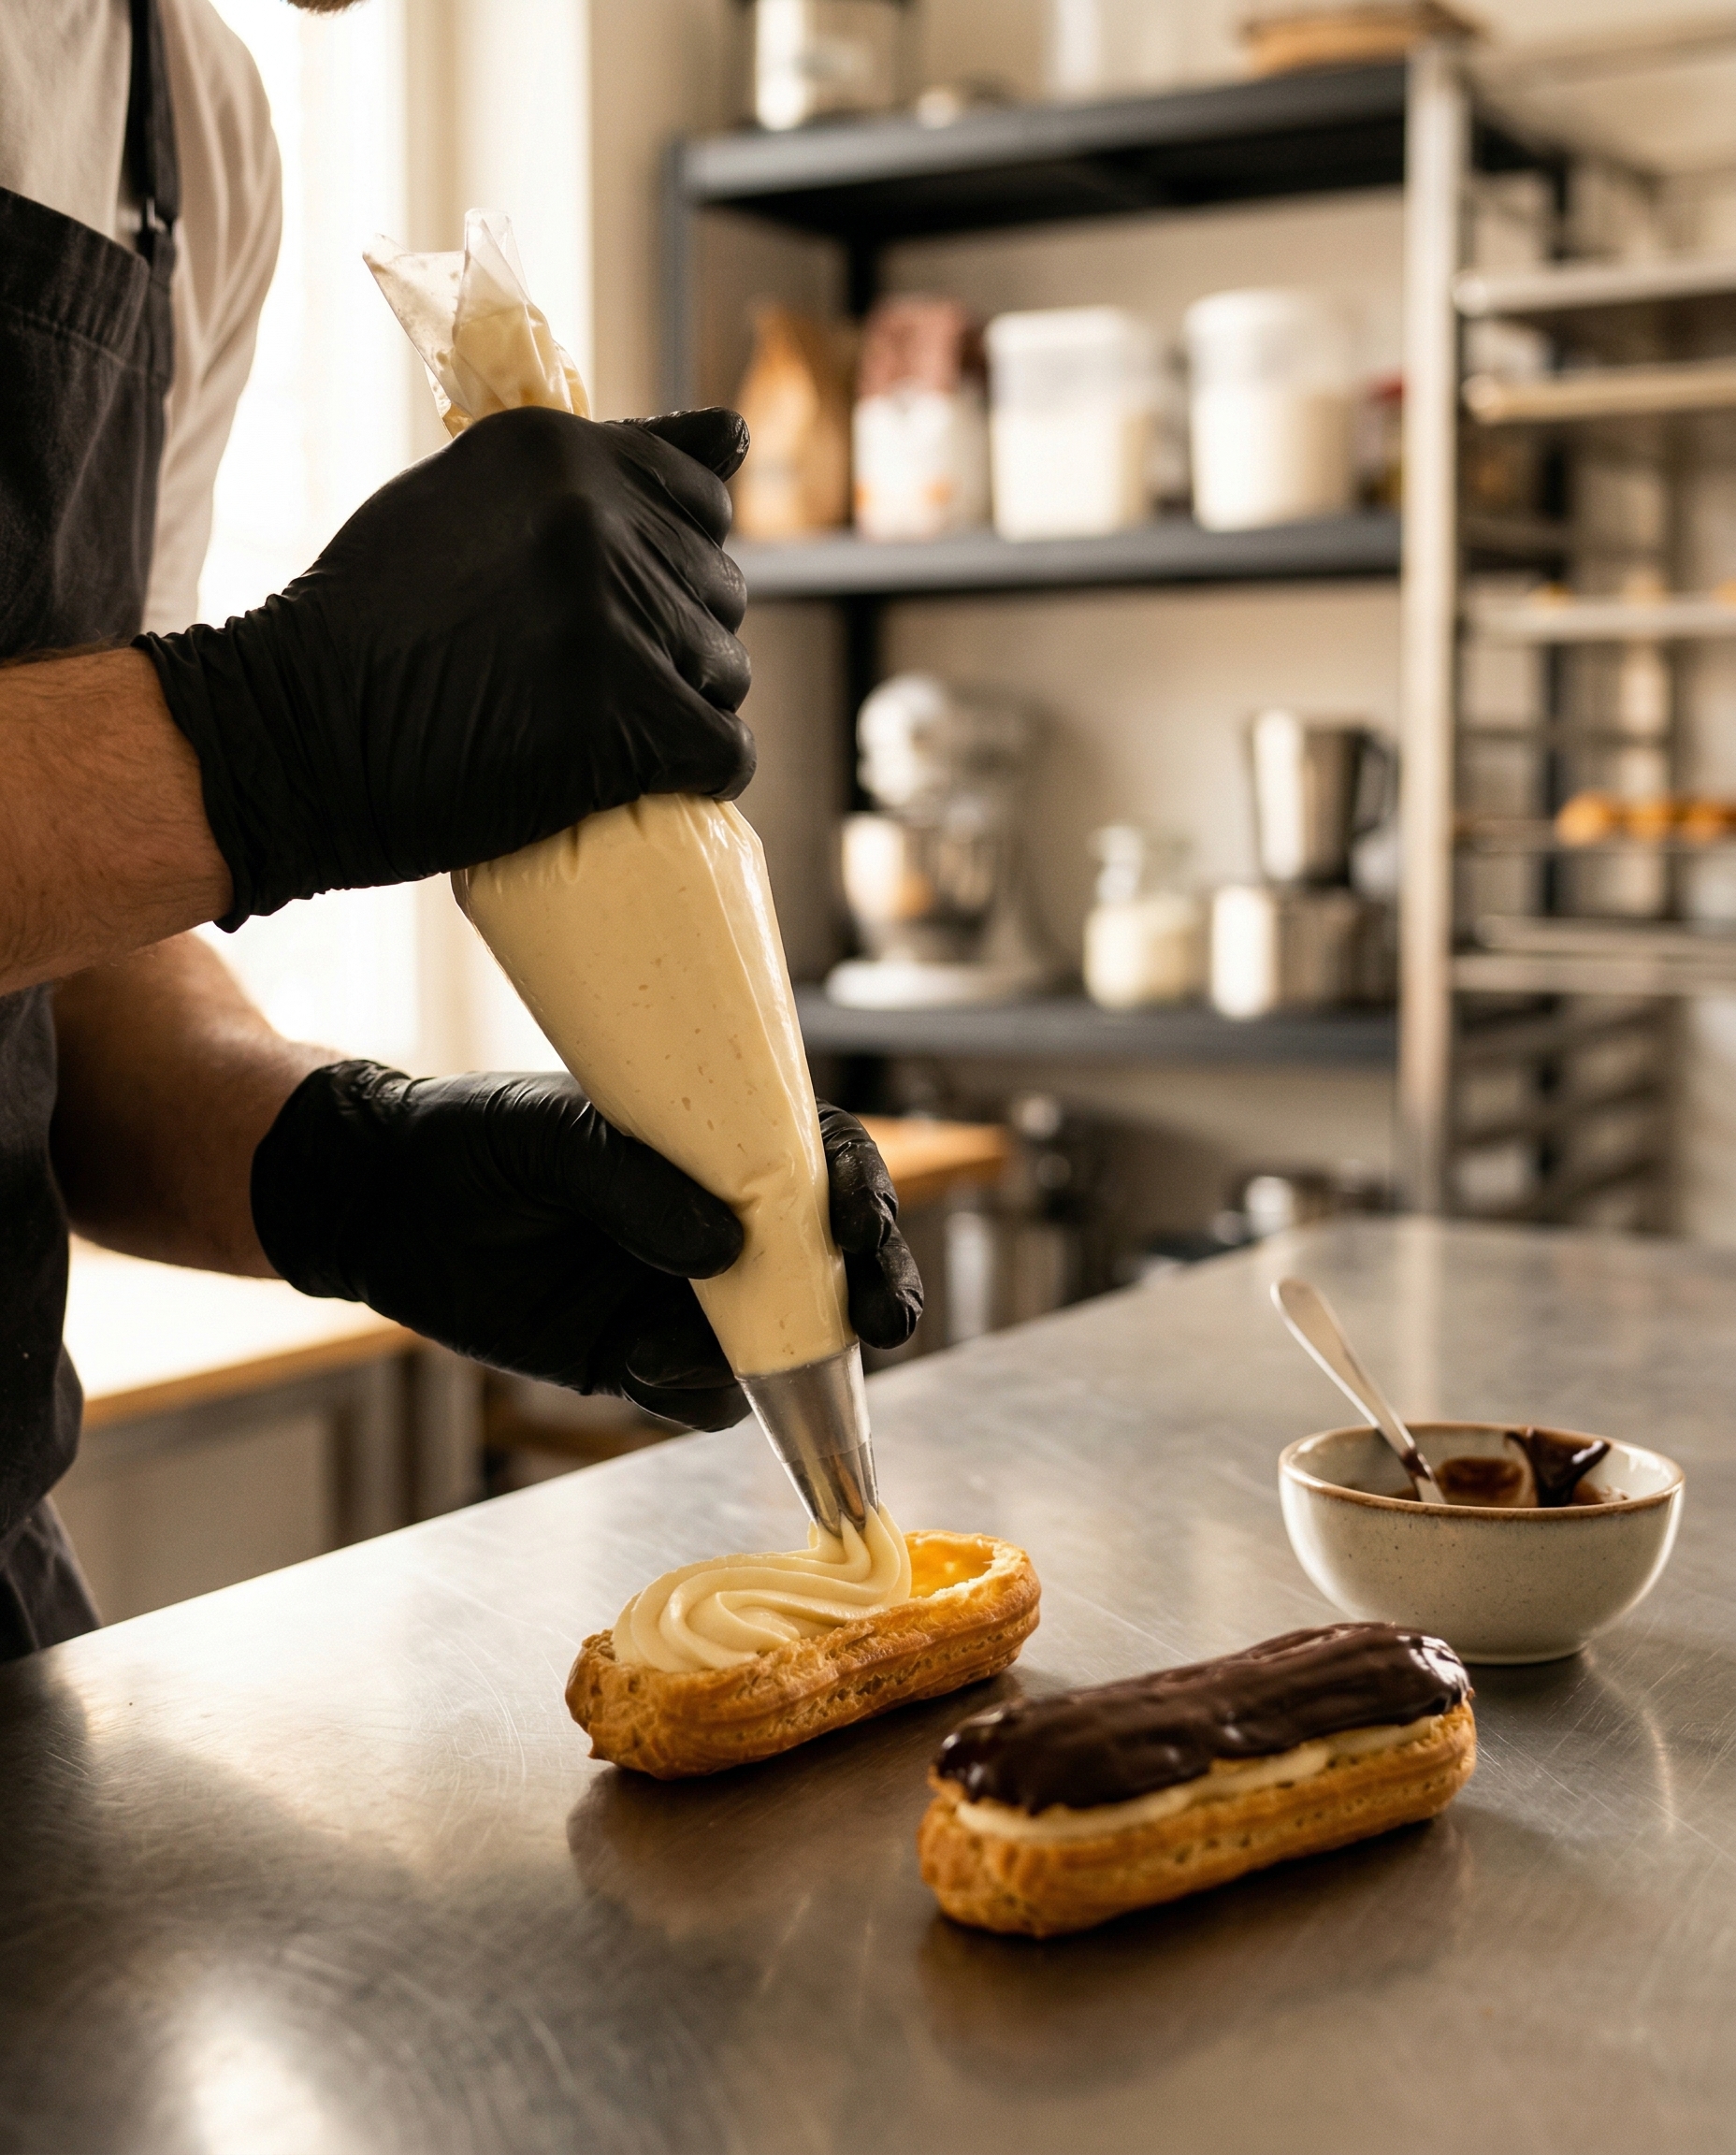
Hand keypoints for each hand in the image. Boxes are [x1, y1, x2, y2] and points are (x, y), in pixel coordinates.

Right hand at [137, 408, 754, 928]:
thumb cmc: (368, 622)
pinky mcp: (627, 714)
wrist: (294, 732)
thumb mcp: (465, 503)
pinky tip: (648, 779)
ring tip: (608, 729)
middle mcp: (597, 517)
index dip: (673, 561)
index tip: (623, 604)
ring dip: (684, 707)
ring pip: (726, 670)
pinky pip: (724, 750)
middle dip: (676, 640)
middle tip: (598, 684)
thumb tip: (734, 435)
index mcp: (557, 450)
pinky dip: (698, 775)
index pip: (700, 499)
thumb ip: (589, 473)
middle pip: (717, 590)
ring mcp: (615, 616)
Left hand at [251, 1065, 923, 1430]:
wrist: (382, 1208)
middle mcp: (724, 1222)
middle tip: (880, 1321)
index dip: (860, 1192)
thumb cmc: (474, 1140)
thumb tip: (723, 1245)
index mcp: (719, 1145)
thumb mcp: (548, 1136)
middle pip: (834, 1263)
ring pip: (781, 1343)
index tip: (858, 1226)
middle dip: (872, 1289)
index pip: (823, 1163)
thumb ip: (631, 1183)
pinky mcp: (642, 1357)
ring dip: (771, 1356)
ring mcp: (688, 1296)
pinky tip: (635, 1362)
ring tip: (687, 1346)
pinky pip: (703, 1396)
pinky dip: (691, 1390)